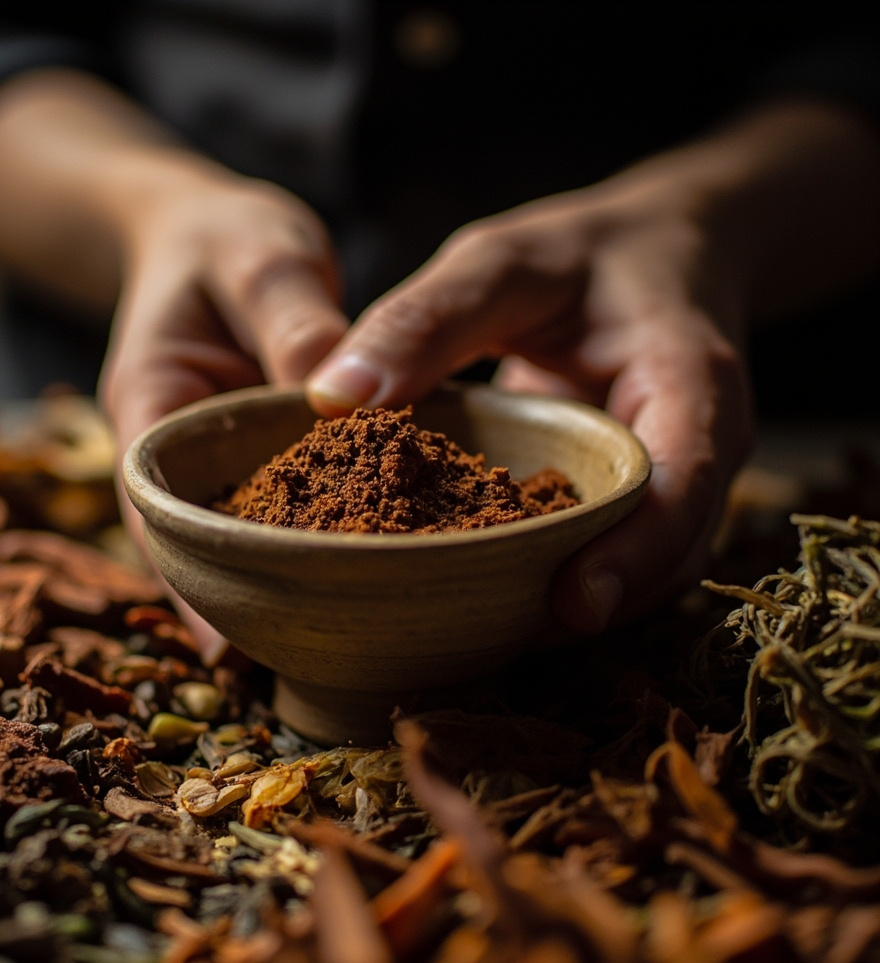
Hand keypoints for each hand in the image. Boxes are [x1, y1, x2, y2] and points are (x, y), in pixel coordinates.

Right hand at [97, 157, 349, 657]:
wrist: (227, 234)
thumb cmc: (226, 238)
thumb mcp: (258, 256)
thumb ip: (293, 316)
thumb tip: (341, 389)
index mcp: (154, 404)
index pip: (155, 506)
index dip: (184, 578)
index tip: (222, 643)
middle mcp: (189, 450)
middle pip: (202, 543)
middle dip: (239, 604)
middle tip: (297, 670)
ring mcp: (231, 463)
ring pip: (251, 537)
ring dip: (286, 586)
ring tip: (344, 648)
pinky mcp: (276, 461)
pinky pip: (298, 510)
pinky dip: (326, 541)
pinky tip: (378, 577)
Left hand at [306, 181, 755, 633]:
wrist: (654, 258)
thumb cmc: (586, 252)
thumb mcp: (504, 261)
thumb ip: (428, 319)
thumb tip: (332, 397)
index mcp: (688, 383)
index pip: (684, 485)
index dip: (635, 554)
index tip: (574, 606)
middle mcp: (694, 453)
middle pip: (664, 558)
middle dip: (591, 604)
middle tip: (488, 645)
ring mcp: (668, 489)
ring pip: (639, 578)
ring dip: (566, 612)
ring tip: (472, 640)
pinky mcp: (628, 507)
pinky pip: (605, 561)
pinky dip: (550, 585)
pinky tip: (478, 598)